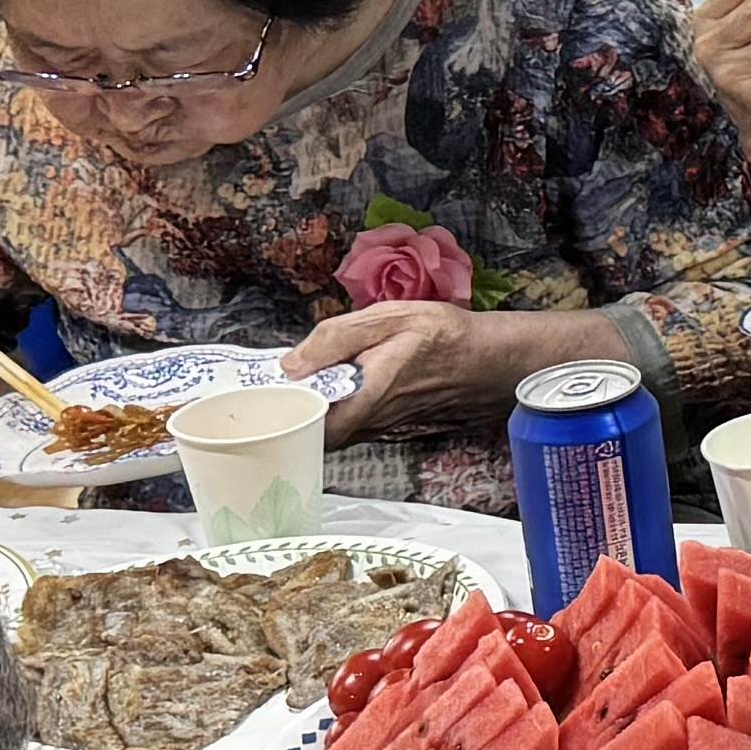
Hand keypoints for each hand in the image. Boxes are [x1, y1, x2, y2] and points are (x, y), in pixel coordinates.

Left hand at [281, 296, 552, 442]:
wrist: (487, 360)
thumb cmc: (442, 336)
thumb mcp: (388, 319)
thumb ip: (335, 339)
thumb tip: (291, 363)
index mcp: (363, 397)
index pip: (304, 423)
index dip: (278, 409)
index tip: (263, 389)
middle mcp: (367, 422)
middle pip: (309, 430)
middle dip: (286, 410)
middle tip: (272, 385)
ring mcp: (375, 427)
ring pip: (327, 428)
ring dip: (307, 409)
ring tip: (296, 381)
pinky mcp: (383, 424)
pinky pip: (345, 423)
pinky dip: (329, 409)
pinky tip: (329, 385)